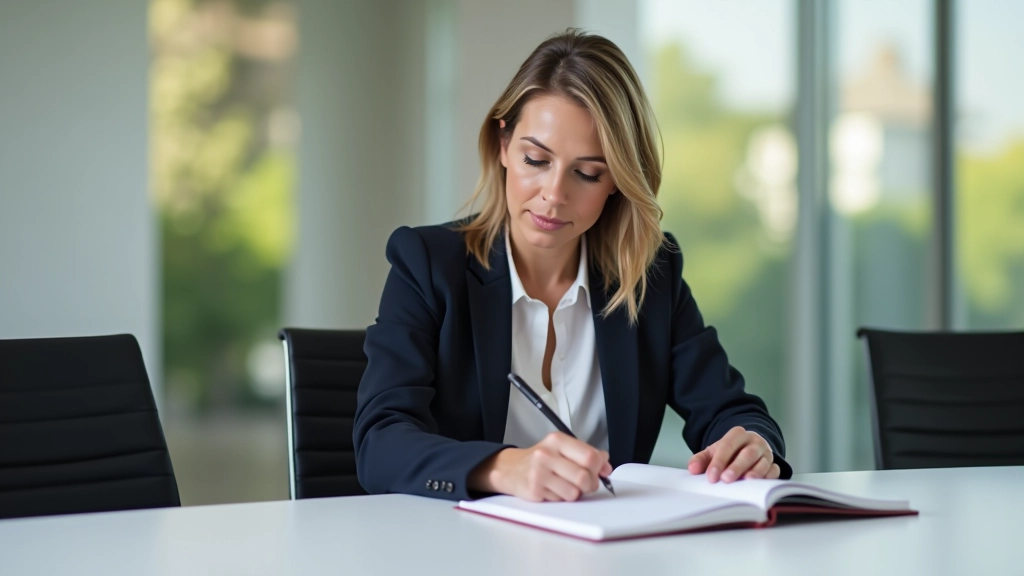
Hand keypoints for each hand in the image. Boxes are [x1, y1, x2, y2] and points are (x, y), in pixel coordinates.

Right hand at [469, 432, 611, 501]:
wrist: (510, 469)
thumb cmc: (541, 459)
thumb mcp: (562, 449)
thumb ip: (586, 454)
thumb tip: (606, 464)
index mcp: (557, 440)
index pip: (590, 456)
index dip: (600, 468)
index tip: (601, 471)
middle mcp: (547, 454)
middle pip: (584, 476)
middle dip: (590, 484)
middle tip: (585, 483)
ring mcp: (539, 472)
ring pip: (574, 492)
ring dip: (575, 493)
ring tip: (566, 486)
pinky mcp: (534, 490)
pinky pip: (560, 500)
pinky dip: (561, 498)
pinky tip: (553, 489)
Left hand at [687, 426, 780, 482]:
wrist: (748, 449)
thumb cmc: (730, 453)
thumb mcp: (713, 452)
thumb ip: (701, 459)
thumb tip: (692, 469)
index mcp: (737, 434)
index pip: (728, 445)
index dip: (719, 461)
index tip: (711, 476)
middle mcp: (754, 442)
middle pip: (747, 453)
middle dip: (737, 467)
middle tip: (726, 479)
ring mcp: (766, 453)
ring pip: (763, 462)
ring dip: (754, 473)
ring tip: (746, 482)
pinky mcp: (774, 465)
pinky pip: (774, 471)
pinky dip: (768, 478)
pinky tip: (760, 486)